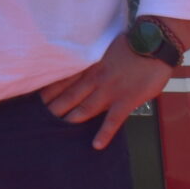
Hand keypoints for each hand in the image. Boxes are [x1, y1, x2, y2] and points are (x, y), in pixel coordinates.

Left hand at [39, 25, 189, 147]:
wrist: (154, 44)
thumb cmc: (132, 45)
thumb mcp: (105, 50)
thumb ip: (94, 63)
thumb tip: (86, 71)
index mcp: (90, 67)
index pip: (64, 81)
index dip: (48, 91)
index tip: (35, 100)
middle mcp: (96, 80)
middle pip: (69, 97)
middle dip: (53, 108)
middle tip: (37, 119)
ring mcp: (110, 91)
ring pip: (84, 109)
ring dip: (70, 119)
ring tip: (55, 131)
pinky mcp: (126, 101)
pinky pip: (113, 120)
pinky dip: (104, 133)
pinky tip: (96, 145)